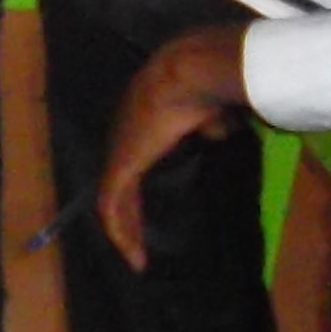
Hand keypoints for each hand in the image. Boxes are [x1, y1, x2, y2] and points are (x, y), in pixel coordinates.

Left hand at [97, 25, 251, 269]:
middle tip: (138, 245)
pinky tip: (131, 254)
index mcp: (143, 123)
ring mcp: (119, 151)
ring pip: (112, 200)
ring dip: (124, 230)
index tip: (149, 211)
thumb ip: (210, 123)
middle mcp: (124, 136)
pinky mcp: (120, 165)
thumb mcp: (210, 110)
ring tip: (136, 259)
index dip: (140, 186)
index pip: (135, 161)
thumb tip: (219, 129)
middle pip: (120, 184)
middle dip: (129, 215)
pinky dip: (120, 231)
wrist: (187, 72)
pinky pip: (111, 206)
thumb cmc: (202, 88)